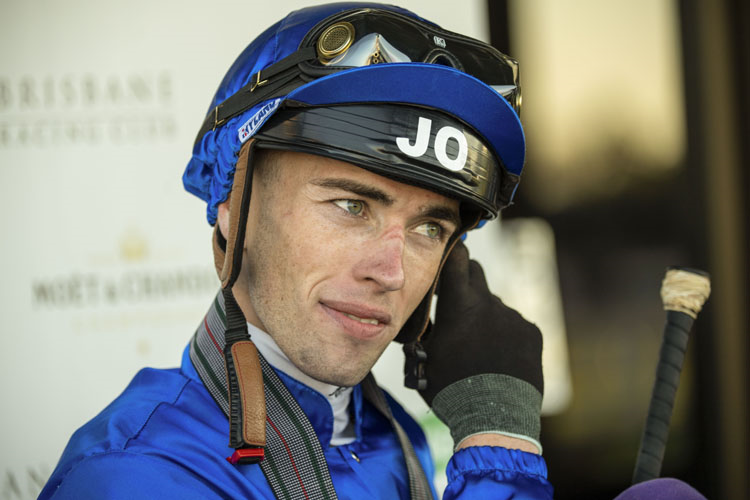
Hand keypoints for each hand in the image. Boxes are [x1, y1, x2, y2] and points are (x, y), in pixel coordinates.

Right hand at [415, 240, 543, 449]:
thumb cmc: (450, 388)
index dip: (449, 252)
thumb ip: (425, 327)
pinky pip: (513, 323)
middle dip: (464, 281)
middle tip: (454, 303)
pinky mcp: (532, 332)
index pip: (456, 257)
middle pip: (476, 272)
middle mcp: (489, 302)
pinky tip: (498, 357)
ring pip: (493, 304)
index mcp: (459, 303)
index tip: (443, 257)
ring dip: (484, 315)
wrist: (494, 419)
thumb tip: (419, 313)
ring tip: (477, 348)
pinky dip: (504, 334)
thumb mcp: (422, 356)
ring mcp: (513, 316)